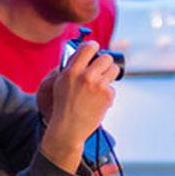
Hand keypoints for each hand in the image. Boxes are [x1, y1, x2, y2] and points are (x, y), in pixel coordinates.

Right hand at [39, 41, 119, 173]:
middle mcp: (86, 76)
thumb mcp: (61, 82)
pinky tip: (97, 102)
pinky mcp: (107, 95)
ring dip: (109, 75)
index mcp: (72, 70)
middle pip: (106, 57)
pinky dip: (107, 94)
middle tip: (101, 69)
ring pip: (114, 70)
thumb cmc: (63, 105)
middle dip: (105, 62)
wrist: (69, 128)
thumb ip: (71, 66)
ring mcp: (98, 85)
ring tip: (101, 84)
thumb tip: (82, 51)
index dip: (94, 47)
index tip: (95, 50)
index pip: (89, 47)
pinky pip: (112, 88)